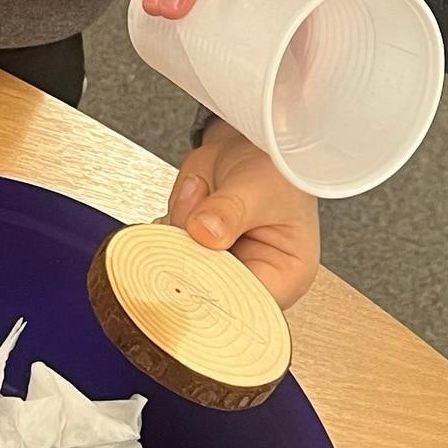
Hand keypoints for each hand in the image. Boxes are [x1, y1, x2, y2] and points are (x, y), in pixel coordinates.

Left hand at [167, 121, 321, 307]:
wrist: (251, 143)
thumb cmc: (277, 168)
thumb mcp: (260, 186)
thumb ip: (230, 210)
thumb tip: (202, 231)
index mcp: (285, 276)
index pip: (245, 304)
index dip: (215, 291)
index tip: (195, 263)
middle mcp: (250, 279)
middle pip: (206, 291)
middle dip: (192, 252)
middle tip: (200, 213)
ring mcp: (217, 267)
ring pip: (177, 270)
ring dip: (177, 230)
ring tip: (203, 192)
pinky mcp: (191, 253)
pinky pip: (162, 252)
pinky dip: (166, 225)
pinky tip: (189, 199)